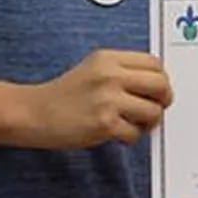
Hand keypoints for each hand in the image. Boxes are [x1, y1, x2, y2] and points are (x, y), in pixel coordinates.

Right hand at [18, 50, 171, 149]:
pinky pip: (135, 134)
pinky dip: (130, 138)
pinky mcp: (104, 124)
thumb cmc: (64, 95)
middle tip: (154, 109)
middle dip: (163, 100)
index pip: (154, 63)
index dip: (161, 79)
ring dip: (148, 123)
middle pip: (160, 85)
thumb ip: (122, 72)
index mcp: (108, 58)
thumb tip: (157, 85)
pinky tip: (116, 134)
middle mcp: (110, 75)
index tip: (157, 91)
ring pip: (153, 111)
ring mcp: (107, 99)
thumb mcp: (93, 70)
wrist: (34, 113)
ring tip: (133, 124)